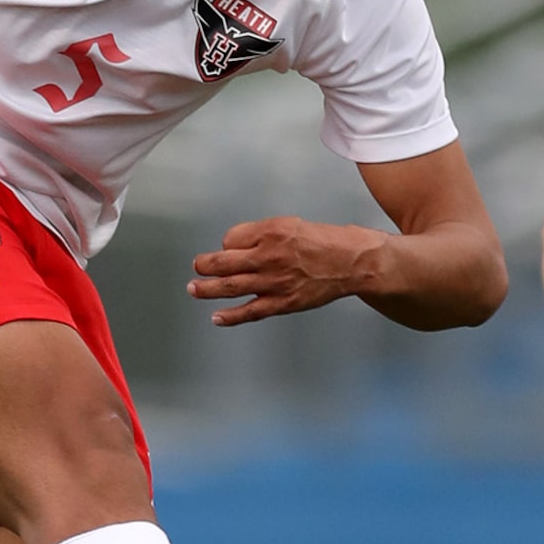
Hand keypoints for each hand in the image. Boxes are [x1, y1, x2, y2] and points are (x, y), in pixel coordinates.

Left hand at [188, 216, 384, 325]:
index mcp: (269, 233)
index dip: (228, 244)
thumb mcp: (290, 225)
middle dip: (205, 266)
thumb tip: (235, 247)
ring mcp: (274, 282)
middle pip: (224, 263)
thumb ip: (261, 234)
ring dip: (207, 289)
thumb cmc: (323, 242)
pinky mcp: (283, 302)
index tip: (231, 249)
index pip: (231, 239)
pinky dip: (231, 316)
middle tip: (196, 267)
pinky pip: (251, 311)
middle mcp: (268, 257)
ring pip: (231, 287)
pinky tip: (217, 318)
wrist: (350, 262)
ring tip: (193, 289)